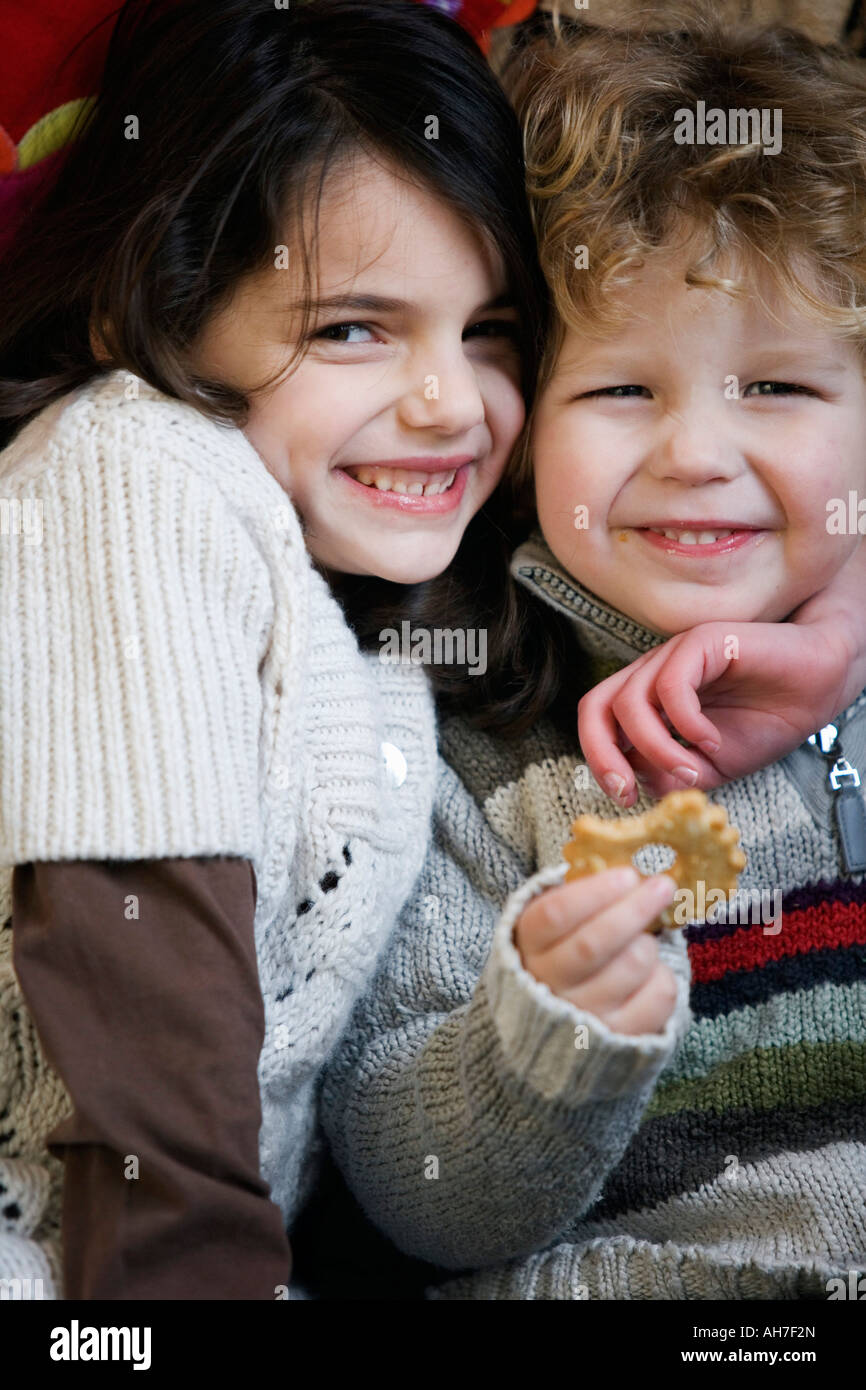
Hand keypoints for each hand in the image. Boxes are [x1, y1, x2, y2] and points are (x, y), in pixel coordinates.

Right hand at [514, 867, 678, 1035]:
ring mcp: (584, 1016)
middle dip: (634, 909)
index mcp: (529, 945)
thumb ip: (584, 896)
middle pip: (594, 943)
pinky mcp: (619, 1037)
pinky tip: (650, 972)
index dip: (595, 892)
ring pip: (632, 965)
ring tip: (643, 940)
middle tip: (663, 885)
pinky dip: (663, 976)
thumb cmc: (565, 953)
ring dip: (648, 944)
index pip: (555, 914)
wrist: (559, 1023)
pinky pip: (658, 997)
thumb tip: (634, 869)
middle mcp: (550, 984)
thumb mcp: (558, 923)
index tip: (627, 875)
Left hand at [577, 618, 855, 806]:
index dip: (599, 759)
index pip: (597, 723)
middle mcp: (652, 675)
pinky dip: (686, 722)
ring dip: (656, 747)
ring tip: (691, 769)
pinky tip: (711, 740)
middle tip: (626, 789)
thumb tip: (637, 786)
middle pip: (595, 706)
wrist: (817, 689)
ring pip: (630, 701)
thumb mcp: (711, 767)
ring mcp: (673, 656)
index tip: (624, 796)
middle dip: (602, 753)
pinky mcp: (701, 641)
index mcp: (647, 701)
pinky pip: (671, 685)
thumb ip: (671, 776)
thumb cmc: (765, 721)